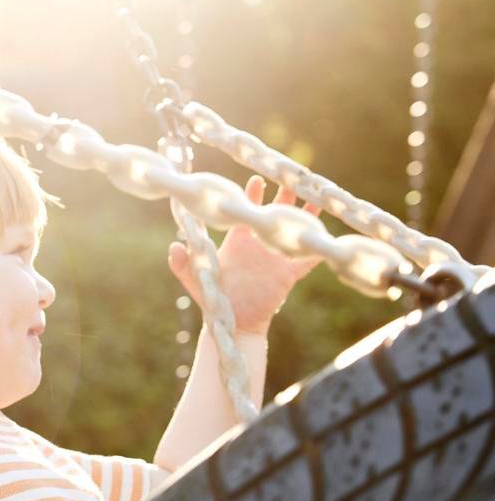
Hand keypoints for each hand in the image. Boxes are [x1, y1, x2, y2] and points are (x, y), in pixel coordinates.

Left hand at [168, 175, 320, 335]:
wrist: (232, 322)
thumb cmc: (213, 298)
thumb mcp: (196, 278)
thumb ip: (183, 263)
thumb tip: (174, 246)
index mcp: (238, 241)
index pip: (246, 212)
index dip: (252, 195)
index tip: (256, 179)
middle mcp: (258, 245)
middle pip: (273, 214)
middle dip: (283, 196)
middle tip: (291, 178)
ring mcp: (275, 257)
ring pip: (293, 231)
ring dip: (304, 216)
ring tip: (316, 199)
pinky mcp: (288, 274)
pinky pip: (306, 258)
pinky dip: (316, 247)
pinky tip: (325, 235)